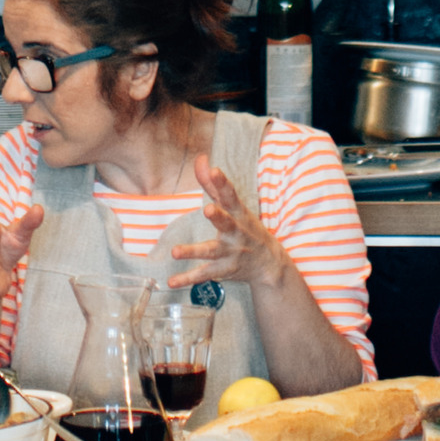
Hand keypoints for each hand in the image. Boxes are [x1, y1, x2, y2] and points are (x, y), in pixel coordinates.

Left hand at [169, 153, 287, 294]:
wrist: (268, 263)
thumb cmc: (246, 227)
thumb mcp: (233, 206)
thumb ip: (213, 184)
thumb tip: (200, 159)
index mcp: (238, 213)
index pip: (230, 195)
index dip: (223, 183)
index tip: (215, 171)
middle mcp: (236, 233)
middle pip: (227, 223)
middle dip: (219, 217)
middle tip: (208, 210)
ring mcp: (230, 253)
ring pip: (211, 252)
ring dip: (194, 252)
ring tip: (175, 252)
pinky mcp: (224, 270)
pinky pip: (204, 275)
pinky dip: (187, 279)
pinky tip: (171, 281)